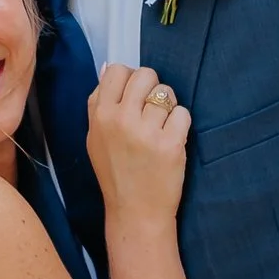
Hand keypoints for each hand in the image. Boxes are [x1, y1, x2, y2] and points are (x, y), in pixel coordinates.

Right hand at [83, 64, 189, 223]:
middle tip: (151, 111)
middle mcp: (121, 120)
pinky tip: (171, 140)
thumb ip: (99, 103)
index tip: (134, 96)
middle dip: (152, 89)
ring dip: (168, 108)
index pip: (117, 70)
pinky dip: (181, 125)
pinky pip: (183, 113)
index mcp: (100, 116)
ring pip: (166, 94)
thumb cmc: (116, 173)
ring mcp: (147, 132)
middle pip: (145, 75)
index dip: (130, 79)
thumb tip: (108, 67)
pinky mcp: (171, 144)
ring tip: (160, 129)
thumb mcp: (95, 138)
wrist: (135, 211)